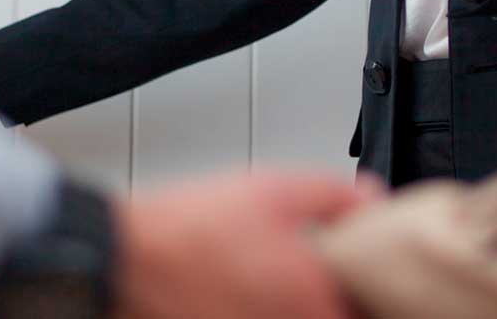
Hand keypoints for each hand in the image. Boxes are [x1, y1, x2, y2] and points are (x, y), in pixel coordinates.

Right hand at [116, 172, 380, 318]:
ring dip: (292, 304)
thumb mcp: (275, 190)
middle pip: (329, 316)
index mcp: (314, 300)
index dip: (364, 291)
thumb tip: (373, 202)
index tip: (355, 275)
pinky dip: (254, 310)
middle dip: (327, 298)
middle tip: (309, 275)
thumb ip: (335, 197)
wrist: (124, 259)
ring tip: (265, 278)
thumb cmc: (190, 230)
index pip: (366, 312)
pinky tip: (241, 292)